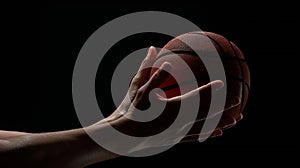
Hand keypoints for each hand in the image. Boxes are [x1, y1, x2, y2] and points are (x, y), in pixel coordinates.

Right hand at [95, 46, 241, 149]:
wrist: (124, 136)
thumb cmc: (132, 111)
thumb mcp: (139, 89)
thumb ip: (151, 71)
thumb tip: (158, 53)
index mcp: (172, 108)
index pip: (196, 97)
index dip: (210, 89)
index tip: (223, 83)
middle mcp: (179, 122)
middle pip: (206, 114)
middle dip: (223, 108)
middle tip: (239, 103)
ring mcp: (179, 133)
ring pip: (205, 128)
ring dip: (221, 122)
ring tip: (236, 121)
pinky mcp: (175, 139)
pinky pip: (196, 136)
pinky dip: (208, 133)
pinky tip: (217, 133)